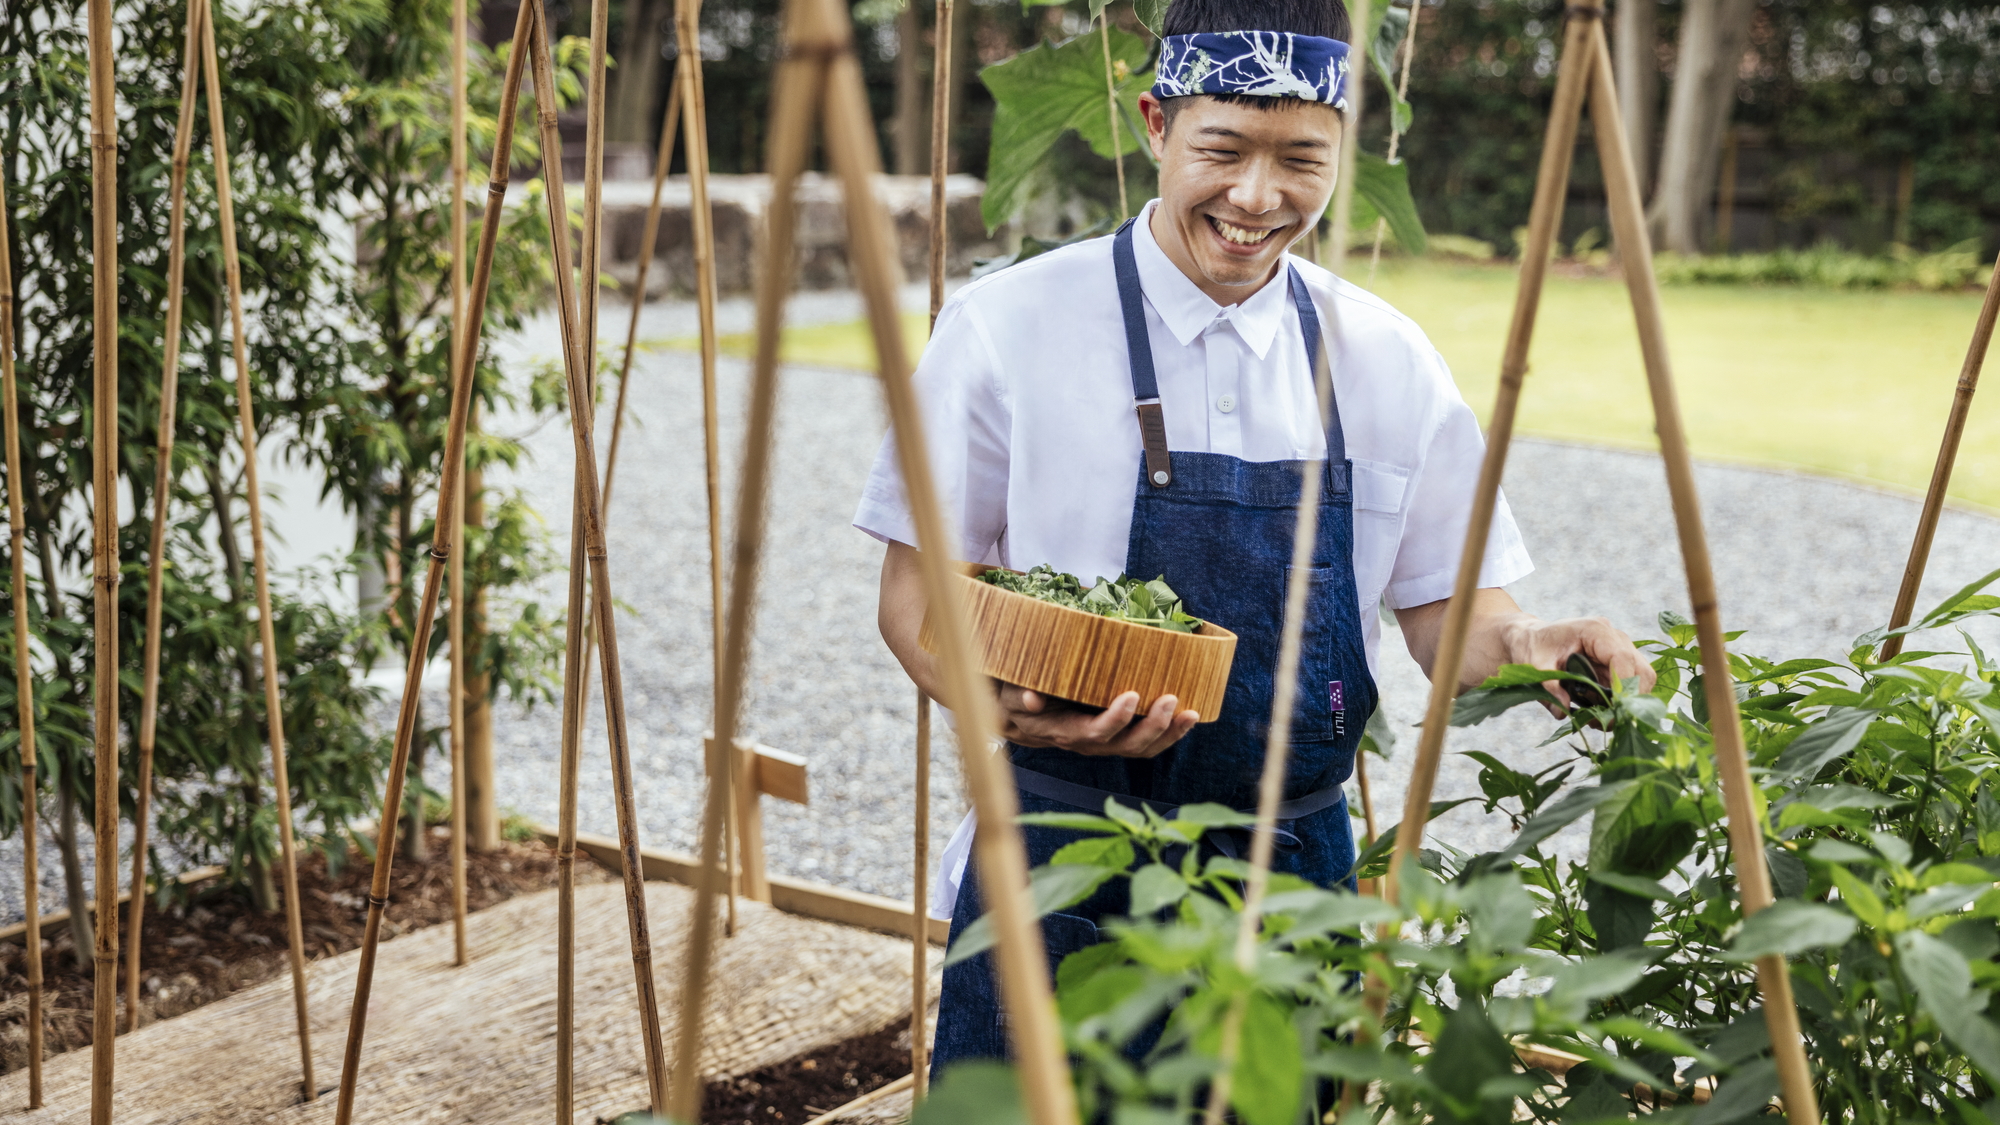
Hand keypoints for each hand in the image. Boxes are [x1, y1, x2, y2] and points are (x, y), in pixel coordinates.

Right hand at [997, 685, 1199, 757]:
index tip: (1131, 695)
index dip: (1114, 720)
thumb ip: (1018, 696)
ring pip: (1141, 749)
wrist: (1020, 716)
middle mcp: (1088, 743)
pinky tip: (1189, 717)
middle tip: (1169, 699)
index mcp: (1064, 732)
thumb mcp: (1009, 695)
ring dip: (1168, 734)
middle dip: (1151, 726)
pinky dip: (1170, 734)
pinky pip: (1147, 744)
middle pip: (1125, 745)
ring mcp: (1106, 743)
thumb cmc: (1016, 698)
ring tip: (1190, 714)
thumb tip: (1032, 700)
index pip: (1093, 733)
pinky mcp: (1118, 737)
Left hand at [1504, 615, 1656, 715]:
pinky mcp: (1618, 665)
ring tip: (1597, 719)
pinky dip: (1618, 704)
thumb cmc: (1533, 647)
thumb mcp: (1534, 666)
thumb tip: (1563, 712)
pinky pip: (1629, 688)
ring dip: (1624, 705)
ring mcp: (1620, 651)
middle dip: (1630, 700)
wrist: (1531, 639)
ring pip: (1640, 682)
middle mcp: (1614, 638)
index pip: (1622, 658)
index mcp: (1594, 630)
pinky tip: (1597, 713)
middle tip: (1608, 721)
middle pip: (1642, 671)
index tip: (1614, 710)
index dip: (1624, 686)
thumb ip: (1548, 687)